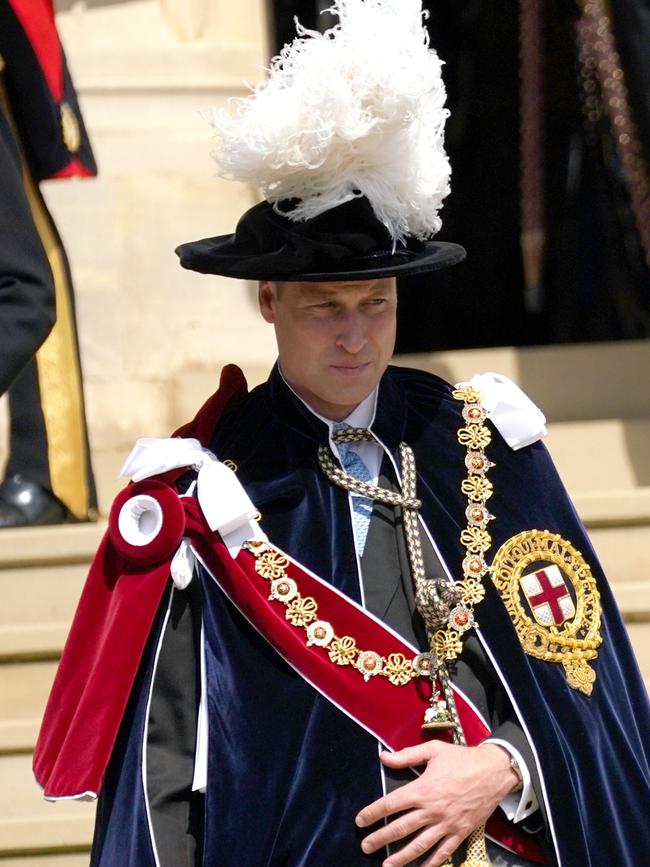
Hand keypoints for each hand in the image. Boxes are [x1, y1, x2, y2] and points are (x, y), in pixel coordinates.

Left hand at [355, 741, 517, 866]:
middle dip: (381, 838)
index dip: (373, 812)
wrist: (493, 771)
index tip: (360, 821)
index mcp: (422, 789)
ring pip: (420, 845)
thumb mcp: (433, 751)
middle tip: (366, 847)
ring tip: (386, 866)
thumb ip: (406, 755)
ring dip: (401, 857)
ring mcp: (446, 824)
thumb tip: (383, 756)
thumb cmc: (461, 759)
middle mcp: (431, 810)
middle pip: (400, 828)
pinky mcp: (460, 832)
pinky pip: (444, 852)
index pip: (391, 804)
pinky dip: (432, 863)